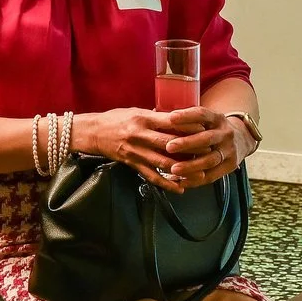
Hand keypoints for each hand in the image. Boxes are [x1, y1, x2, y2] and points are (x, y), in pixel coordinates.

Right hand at [72, 107, 193, 190]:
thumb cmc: (115, 119)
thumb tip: (178, 118)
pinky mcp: (132, 164)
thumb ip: (156, 116)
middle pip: (170, 143)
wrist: (92, 132)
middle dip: (191, 148)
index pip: (170, 122)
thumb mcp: (136, 111)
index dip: (189, 126)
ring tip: (200, 174)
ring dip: (183, 169)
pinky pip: (151, 176)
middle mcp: (140, 135)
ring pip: (163, 162)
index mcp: (143, 119)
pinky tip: (179, 188)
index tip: (205, 129)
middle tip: (209, 152)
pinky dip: (166, 184)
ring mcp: (136, 151)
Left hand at [159, 108, 251, 189]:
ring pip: (210, 159)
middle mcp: (225, 133)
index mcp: (217, 118)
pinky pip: (212, 175)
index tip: (171, 118)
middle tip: (169, 147)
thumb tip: (157, 115)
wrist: (241, 139)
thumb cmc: (213, 129)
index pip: (202, 114)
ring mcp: (229, 150)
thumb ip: (187, 120)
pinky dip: (196, 180)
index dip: (187, 116)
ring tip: (174, 169)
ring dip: (191, 166)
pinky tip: (182, 181)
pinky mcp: (230, 166)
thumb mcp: (206, 120)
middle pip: (206, 138)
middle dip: (187, 143)